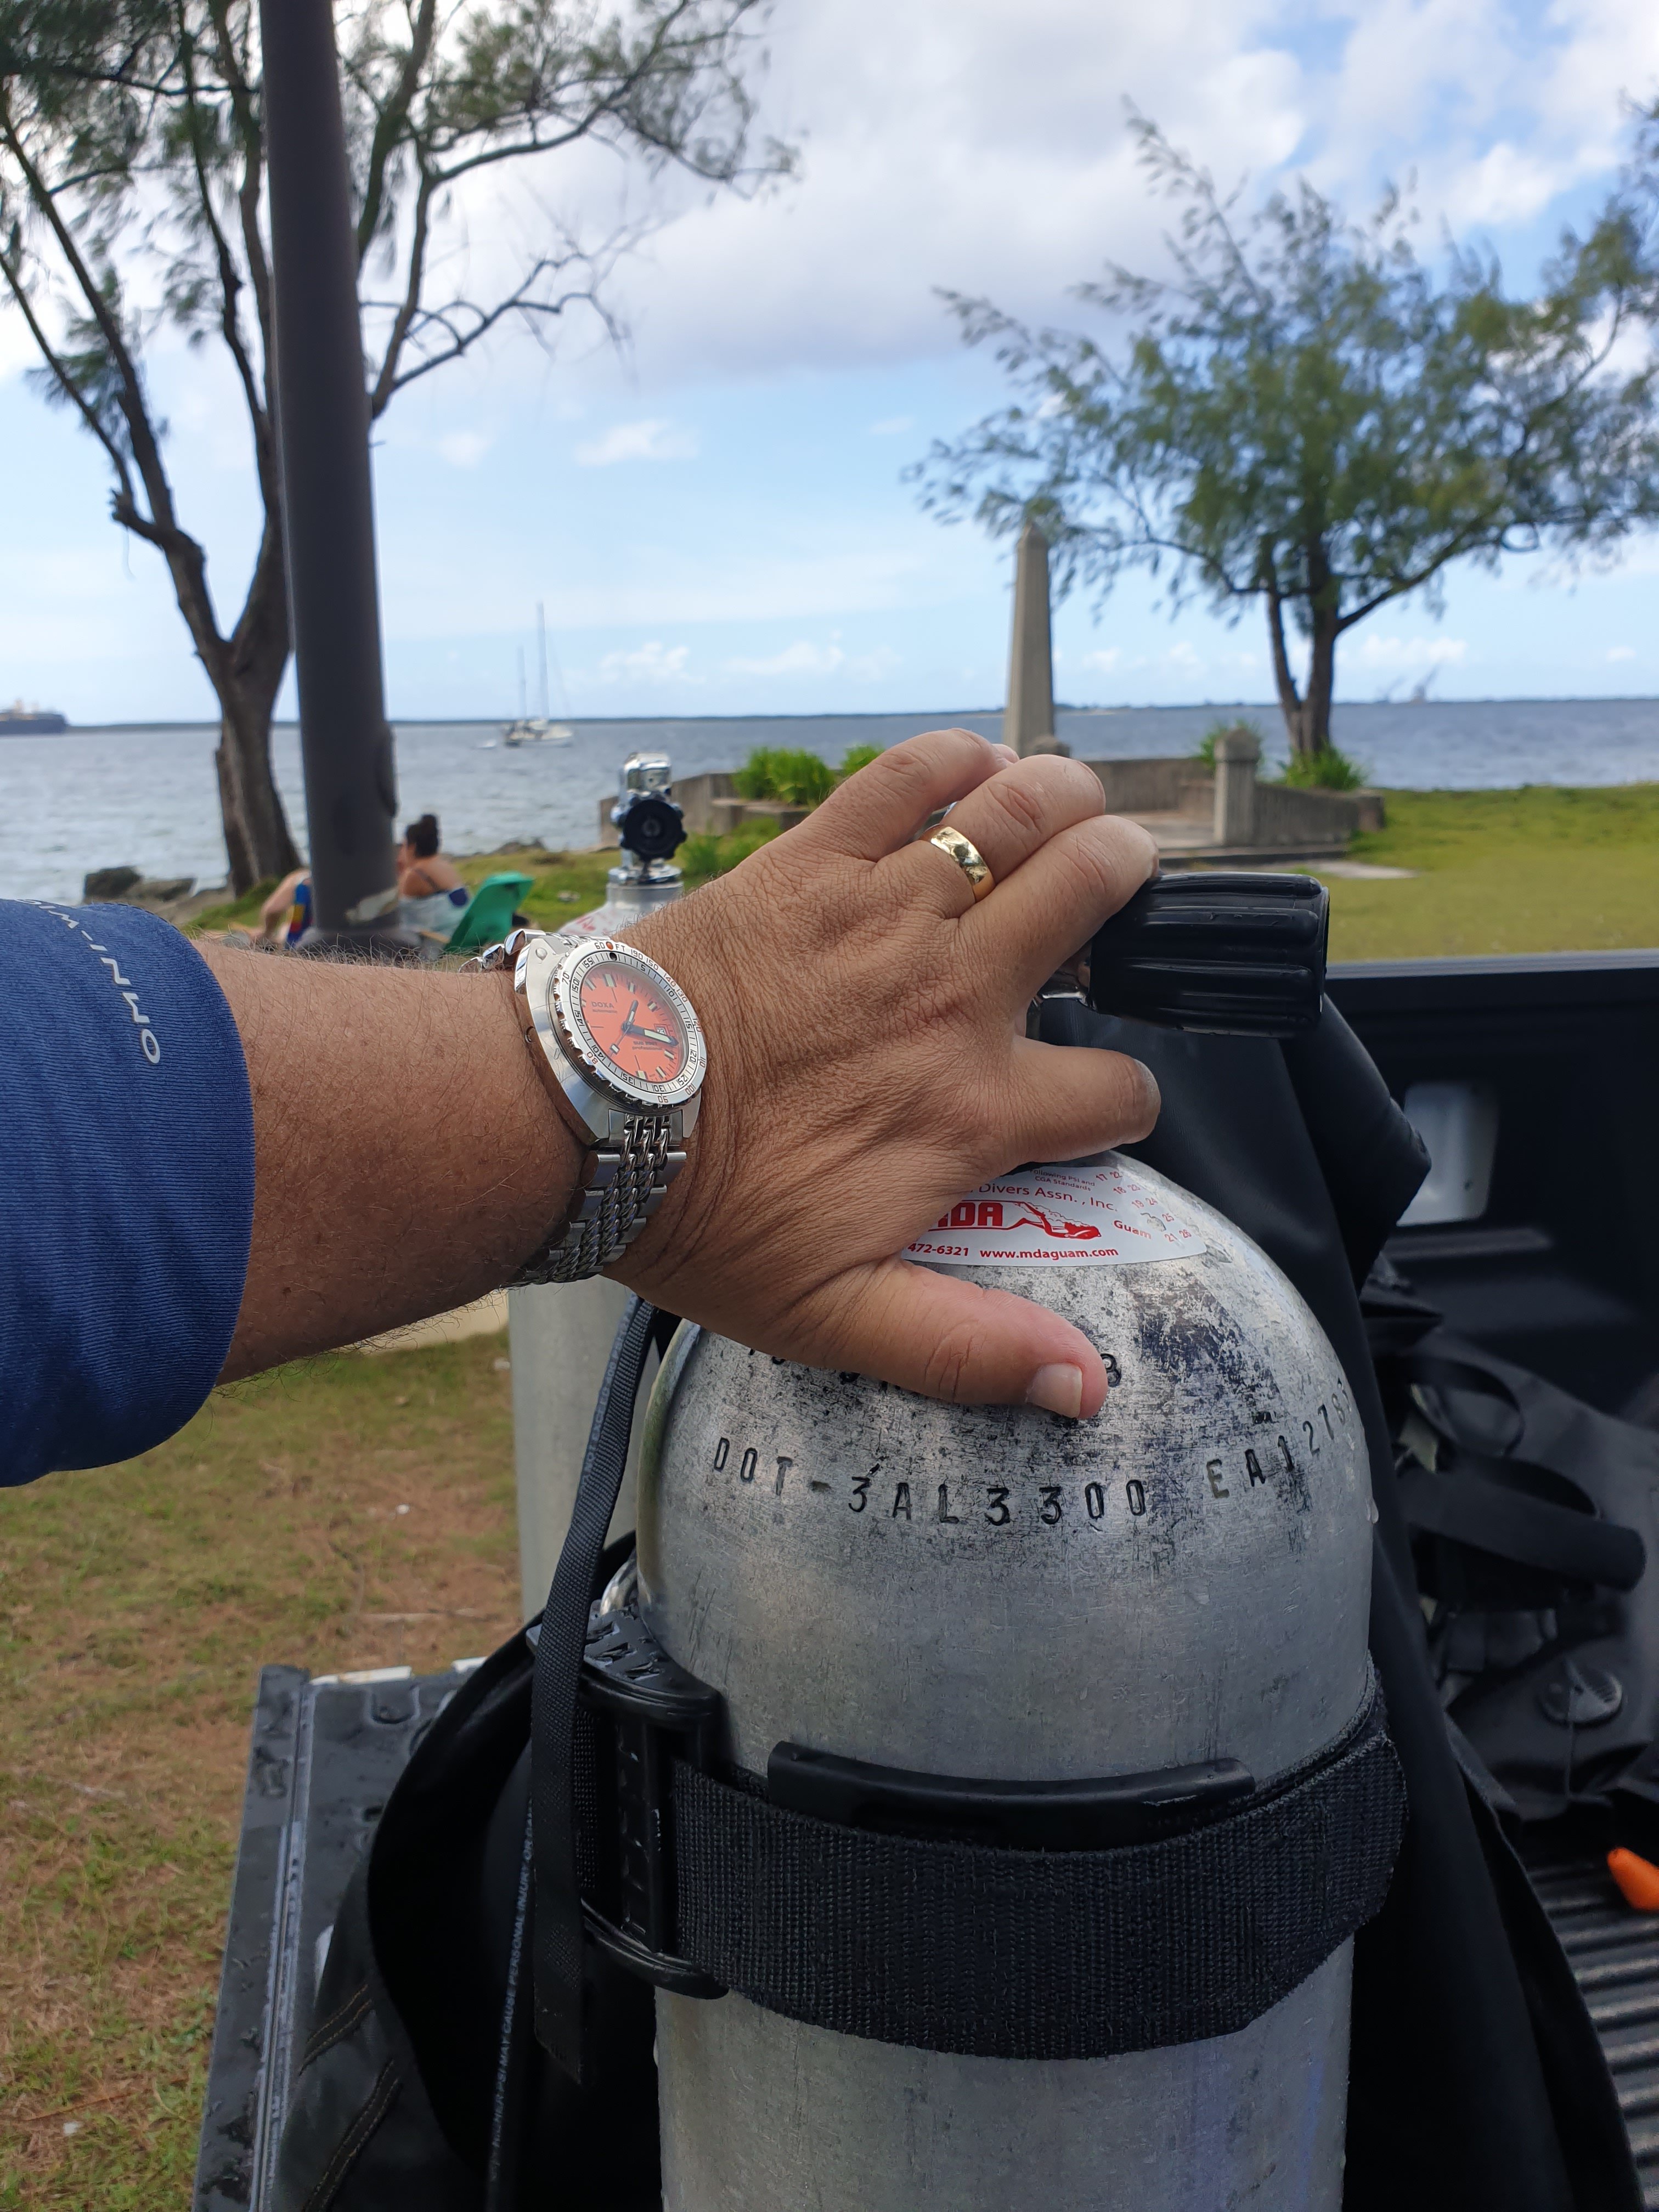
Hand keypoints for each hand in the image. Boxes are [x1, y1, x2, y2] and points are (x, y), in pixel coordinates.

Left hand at [616, 728, 1157, 1417]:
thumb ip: (971, 1348)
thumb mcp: (840, 1317)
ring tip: (1076, 810)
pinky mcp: (812, 861)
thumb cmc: (705, 1220)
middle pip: (1095, 895)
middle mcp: (954, 995)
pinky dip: (955, 758)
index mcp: (972, 1109)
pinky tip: (973, 767)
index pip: (1116, 1091)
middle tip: (1116, 888)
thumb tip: (1081, 1387)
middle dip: (1129, 882)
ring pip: (1024, 815)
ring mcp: (887, 914)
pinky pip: (907, 777)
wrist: (586, 1121)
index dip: (1126, 1101)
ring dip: (1070, 802)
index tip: (1099, 1103)